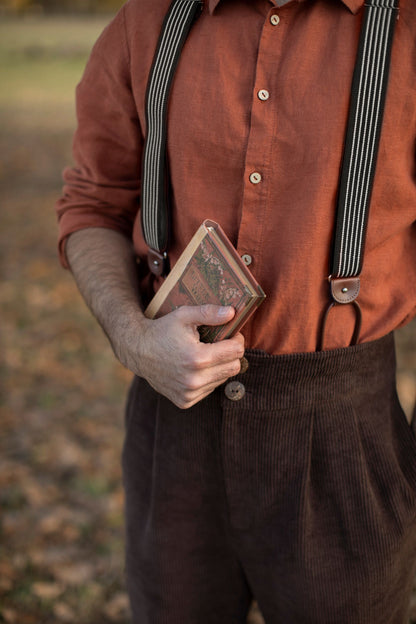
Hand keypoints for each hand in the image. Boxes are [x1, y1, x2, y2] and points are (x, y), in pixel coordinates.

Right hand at [122, 305, 244, 408]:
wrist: (138, 351)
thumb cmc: (162, 330)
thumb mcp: (184, 315)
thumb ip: (209, 313)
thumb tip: (232, 313)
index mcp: (197, 358)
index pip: (236, 351)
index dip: (236, 339)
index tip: (229, 333)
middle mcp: (194, 380)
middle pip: (234, 367)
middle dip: (230, 354)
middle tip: (219, 343)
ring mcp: (190, 393)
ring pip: (223, 379)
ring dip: (219, 367)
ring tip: (203, 355)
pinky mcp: (185, 401)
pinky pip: (210, 389)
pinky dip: (207, 378)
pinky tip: (194, 368)